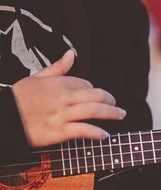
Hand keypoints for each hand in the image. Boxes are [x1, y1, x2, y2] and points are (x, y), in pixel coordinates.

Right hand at [11, 51, 125, 147]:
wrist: (3, 116)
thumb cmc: (18, 98)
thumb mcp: (36, 78)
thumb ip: (57, 68)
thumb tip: (71, 54)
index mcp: (59, 83)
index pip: (87, 85)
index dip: (94, 91)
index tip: (97, 97)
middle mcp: (64, 97)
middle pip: (96, 96)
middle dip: (111, 100)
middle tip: (117, 106)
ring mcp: (62, 115)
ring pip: (94, 111)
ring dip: (111, 113)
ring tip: (120, 115)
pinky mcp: (59, 131)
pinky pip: (83, 130)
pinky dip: (96, 133)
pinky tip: (104, 135)